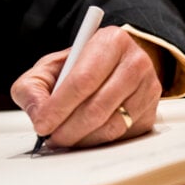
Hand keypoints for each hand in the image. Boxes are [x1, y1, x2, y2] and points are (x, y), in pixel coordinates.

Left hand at [10, 25, 161, 147]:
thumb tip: (39, 114)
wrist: (111, 67)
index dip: (60, 105)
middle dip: (69, 128)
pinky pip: (122, 137)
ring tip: (63, 138)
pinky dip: (97, 143)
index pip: (83, 79)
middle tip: (51, 137)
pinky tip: (82, 138)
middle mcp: (135, 62)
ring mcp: (148, 89)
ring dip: (82, 139)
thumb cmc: (78, 67)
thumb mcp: (49, 68)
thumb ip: (33, 87)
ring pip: (112, 125)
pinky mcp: (151, 114)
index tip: (42, 123)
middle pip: (99, 106)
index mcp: (110, 41)